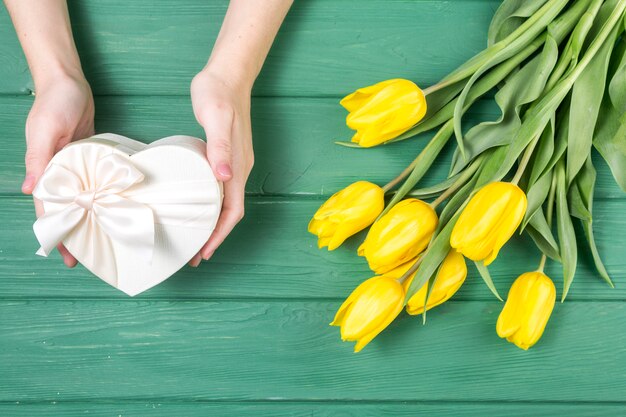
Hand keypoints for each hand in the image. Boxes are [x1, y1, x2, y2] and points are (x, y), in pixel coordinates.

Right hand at [22, 74, 94, 266]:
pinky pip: (94, 181)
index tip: (64, 254)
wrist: (68, 82)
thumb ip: (39, 160)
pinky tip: (109, 209)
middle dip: (74, 233)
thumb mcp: (44, 131)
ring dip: (88, 218)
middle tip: (85, 257)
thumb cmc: (54, 103)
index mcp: (43, 168)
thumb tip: (30, 191)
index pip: (50, 208)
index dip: (56, 231)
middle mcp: (58, 170)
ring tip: (100, 239)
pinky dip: (99, 196)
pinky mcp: (89, 155)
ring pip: (81, 198)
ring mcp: (75, 164)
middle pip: (67, 208)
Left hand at [189, 69, 253, 265]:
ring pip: (225, 203)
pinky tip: (194, 206)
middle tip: (193, 255)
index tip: (204, 251)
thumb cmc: (219, 94)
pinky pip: (219, 190)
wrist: (227, 75)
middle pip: (230, 213)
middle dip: (214, 236)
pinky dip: (208, 205)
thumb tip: (225, 176)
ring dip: (211, 224)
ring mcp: (233, 163)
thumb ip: (221, 146)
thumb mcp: (216, 118)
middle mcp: (239, 168)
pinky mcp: (224, 156)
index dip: (219, 234)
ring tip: (192, 237)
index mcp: (238, 165)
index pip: (233, 210)